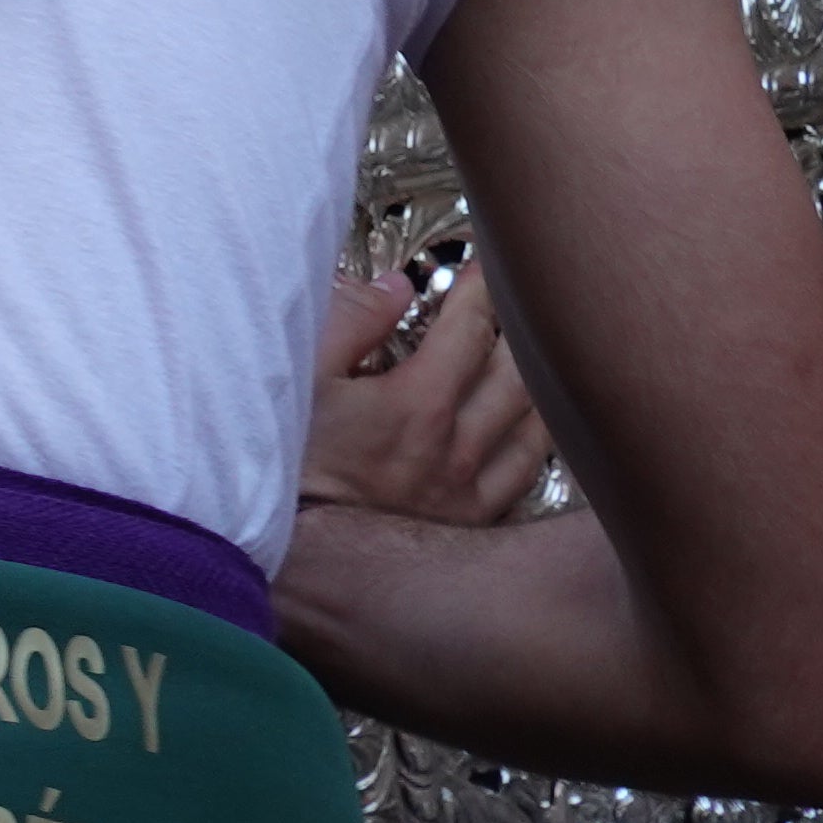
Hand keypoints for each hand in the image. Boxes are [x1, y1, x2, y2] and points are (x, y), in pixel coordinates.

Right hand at [297, 265, 551, 532]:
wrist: (288, 555)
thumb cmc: (286, 464)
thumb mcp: (297, 379)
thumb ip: (349, 322)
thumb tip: (396, 289)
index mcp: (417, 407)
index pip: (470, 329)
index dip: (479, 289)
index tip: (480, 267)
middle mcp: (455, 451)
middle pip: (516, 373)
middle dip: (517, 327)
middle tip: (511, 301)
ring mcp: (467, 493)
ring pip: (534, 425)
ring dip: (536, 381)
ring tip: (530, 352)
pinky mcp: (469, 524)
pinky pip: (526, 473)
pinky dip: (537, 437)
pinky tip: (531, 421)